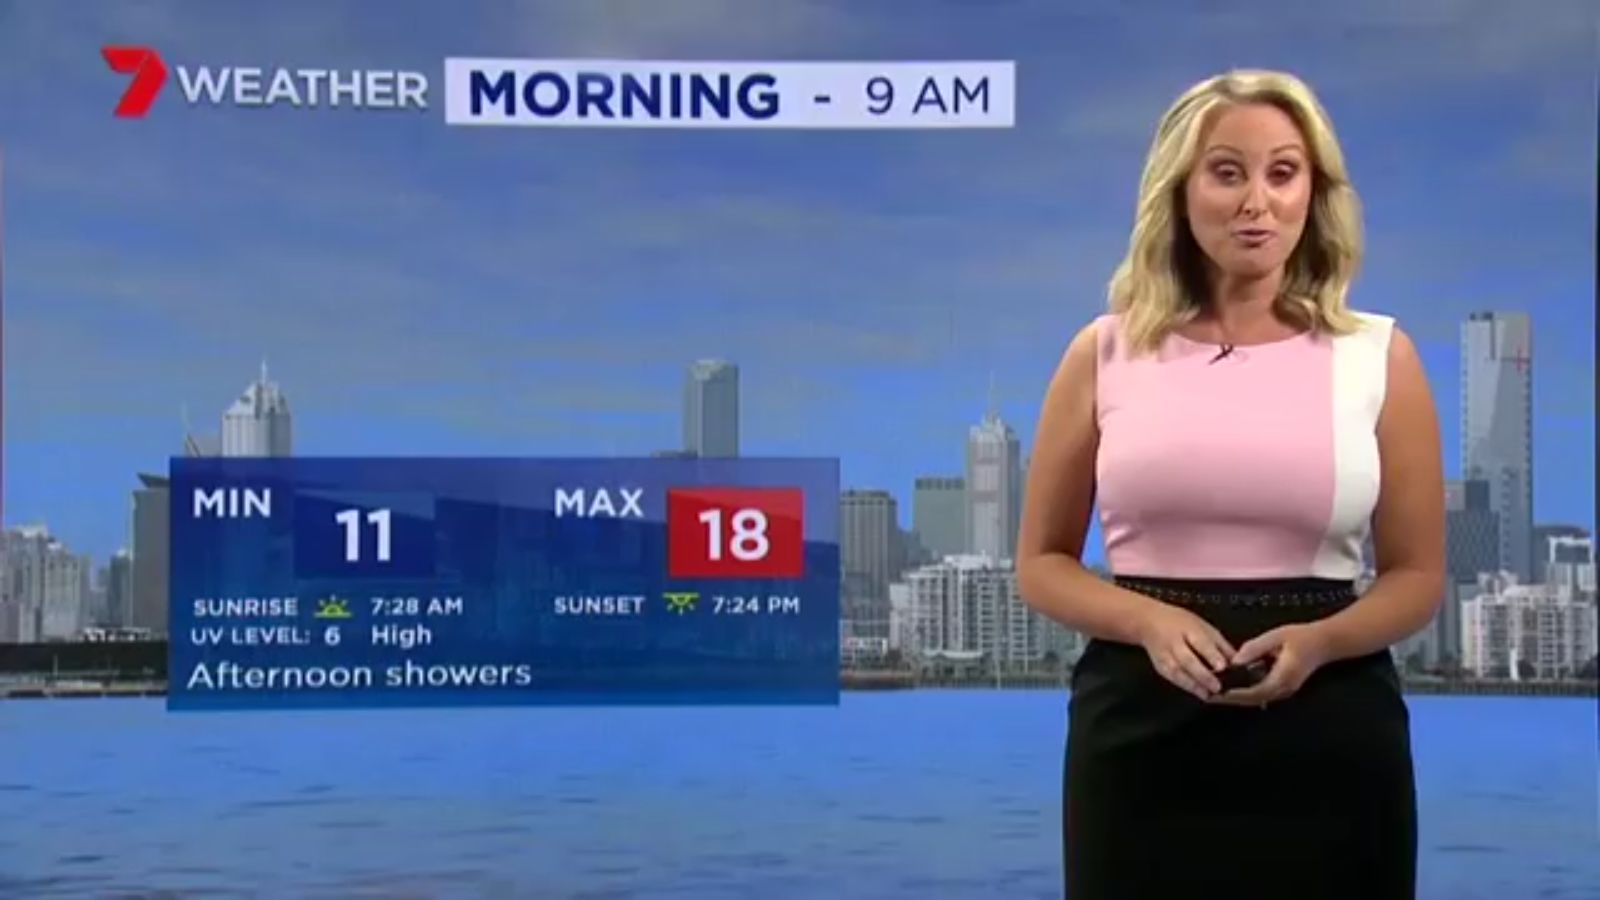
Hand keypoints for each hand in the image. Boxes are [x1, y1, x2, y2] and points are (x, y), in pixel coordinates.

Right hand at [1135, 603, 1235, 700]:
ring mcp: (1165, 655)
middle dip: (1202, 674)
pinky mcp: (1160, 666)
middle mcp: (1174, 642)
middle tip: (1217, 686)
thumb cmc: (1181, 623)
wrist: (1149, 622)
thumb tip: (1238, 660)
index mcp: (1188, 628)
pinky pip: (1172, 678)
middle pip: (1187, 660)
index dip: (1211, 655)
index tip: (1222, 666)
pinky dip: (1185, 686)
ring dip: (1193, 685)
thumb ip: (1220, 644)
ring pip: (1177, 671)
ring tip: (1208, 694)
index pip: (1201, 642)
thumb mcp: (1204, 626)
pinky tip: (1198, 693)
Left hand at [1209, 623, 1331, 706]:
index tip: (1217, 694)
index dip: (1235, 694)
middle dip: (1231, 700)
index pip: (1255, 691)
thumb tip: (1235, 660)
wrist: (1325, 642)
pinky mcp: (1283, 688)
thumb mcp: (1276, 636)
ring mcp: (1285, 691)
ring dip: (1237, 698)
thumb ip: (1254, 648)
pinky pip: (1261, 694)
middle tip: (1209, 696)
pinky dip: (1245, 693)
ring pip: (1257, 699)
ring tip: (1216, 693)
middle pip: (1253, 700)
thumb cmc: (1302, 637)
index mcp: (1283, 677)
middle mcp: (1284, 688)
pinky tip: (1232, 688)